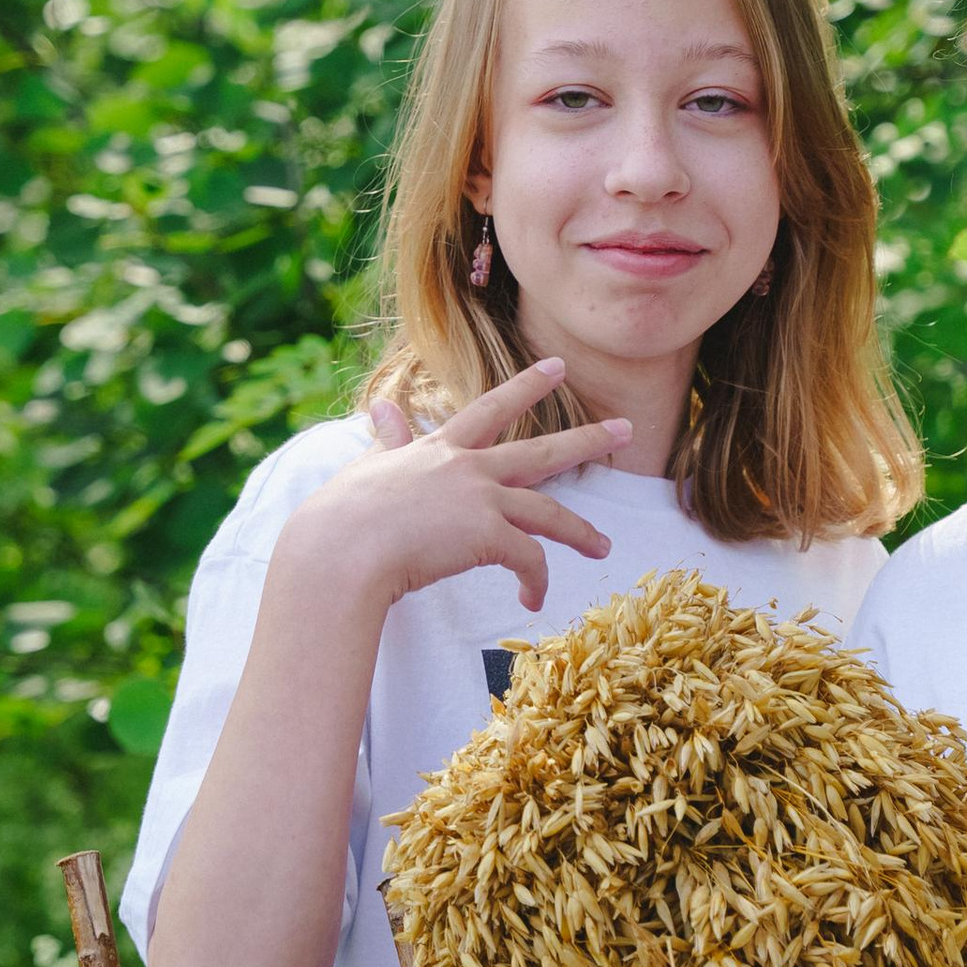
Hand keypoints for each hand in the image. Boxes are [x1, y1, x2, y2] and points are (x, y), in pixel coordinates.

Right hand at [280, 364, 630, 616]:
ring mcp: (481, 499)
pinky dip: (537, 581)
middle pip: (542, 450)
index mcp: (440, 448)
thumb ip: (387, 438)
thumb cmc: (342, 516)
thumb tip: (380, 405)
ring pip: (549, 511)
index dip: (527, 386)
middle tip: (626, 428)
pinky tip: (533, 599)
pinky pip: (530, 559)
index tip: (558, 367)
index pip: (491, 408)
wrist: (340, 549)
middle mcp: (468, 467)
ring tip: (605, 546)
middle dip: (588, 439)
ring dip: (581, 531)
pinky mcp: (488, 536)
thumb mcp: (370, 466)